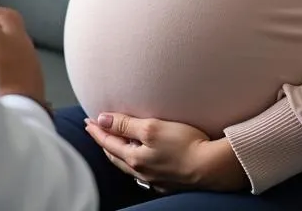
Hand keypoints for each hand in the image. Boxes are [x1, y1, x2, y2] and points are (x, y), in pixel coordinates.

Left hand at [84, 112, 247, 192]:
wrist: (213, 167)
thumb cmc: (185, 144)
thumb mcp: (152, 127)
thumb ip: (125, 124)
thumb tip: (102, 120)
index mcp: (135, 159)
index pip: (108, 142)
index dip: (97, 130)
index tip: (88, 121)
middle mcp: (142, 172)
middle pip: (115, 155)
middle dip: (104, 141)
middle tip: (96, 129)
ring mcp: (155, 179)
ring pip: (128, 164)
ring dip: (118, 151)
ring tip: (113, 141)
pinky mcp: (168, 181)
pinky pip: (143, 170)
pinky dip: (135, 160)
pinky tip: (139, 156)